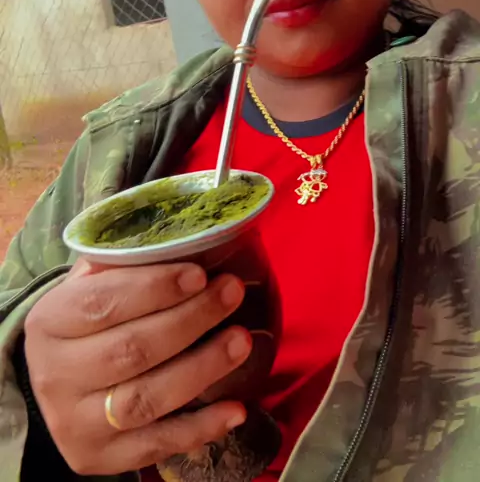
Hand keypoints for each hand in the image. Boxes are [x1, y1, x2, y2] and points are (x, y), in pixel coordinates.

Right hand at [24, 260, 250, 475]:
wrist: (55, 384)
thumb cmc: (86, 323)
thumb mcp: (88, 286)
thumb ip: (123, 265)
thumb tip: (184, 242)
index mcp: (50, 322)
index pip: (103, 304)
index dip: (154, 289)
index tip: (199, 274)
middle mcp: (56, 375)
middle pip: (131, 349)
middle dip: (190, 320)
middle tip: (232, 293)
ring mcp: (76, 422)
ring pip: (146, 399)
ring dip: (202, 369)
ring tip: (241, 341)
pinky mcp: (99, 458)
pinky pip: (156, 446)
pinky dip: (200, 428)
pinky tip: (236, 409)